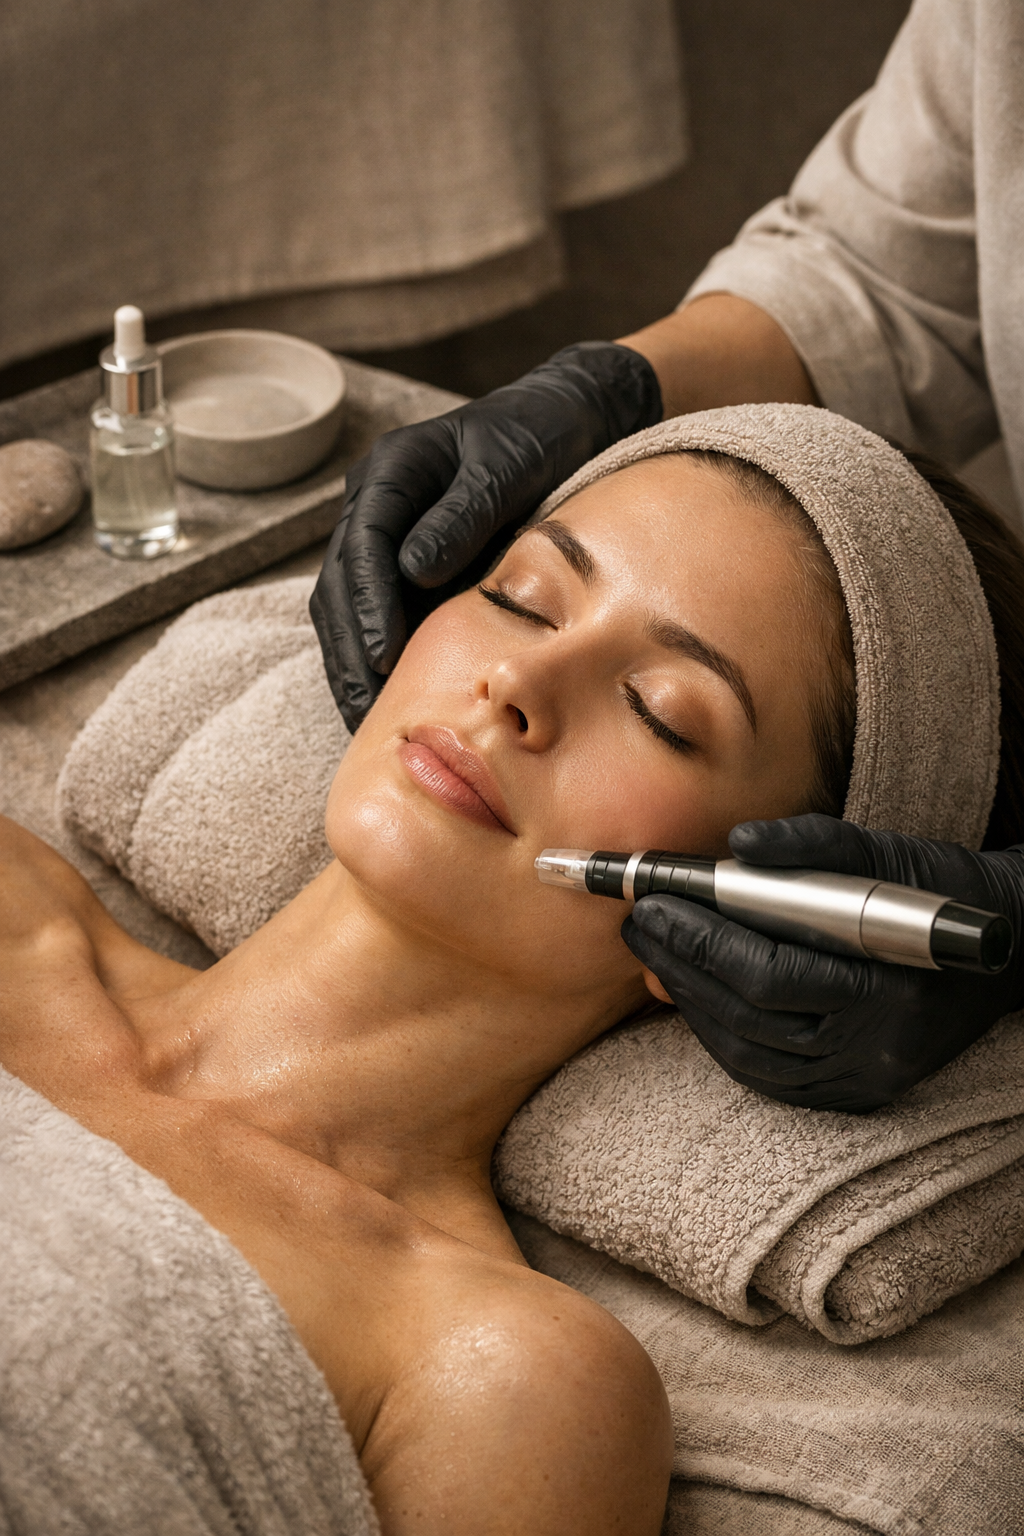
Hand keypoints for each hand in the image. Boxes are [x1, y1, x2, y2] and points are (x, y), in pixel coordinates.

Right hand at [310, 342, 660, 731]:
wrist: (559, 422)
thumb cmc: (535, 439)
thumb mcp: (507, 468)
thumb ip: (464, 514)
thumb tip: (415, 569)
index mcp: (391, 471)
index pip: (362, 545)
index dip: (368, 604)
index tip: (383, 654)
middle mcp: (372, 504)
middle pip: (339, 585)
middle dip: (349, 650)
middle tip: (364, 709)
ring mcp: (380, 537)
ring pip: (346, 608)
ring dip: (353, 663)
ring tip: (369, 718)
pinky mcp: (398, 565)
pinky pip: (375, 616)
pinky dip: (376, 658)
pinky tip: (388, 699)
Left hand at [622, 815, 1023, 1111]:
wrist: (1005, 947)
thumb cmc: (938, 890)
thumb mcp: (884, 850)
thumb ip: (810, 844)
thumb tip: (736, 845)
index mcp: (889, 985)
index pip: (768, 975)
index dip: (700, 941)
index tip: (653, 902)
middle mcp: (876, 1046)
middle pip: (748, 1018)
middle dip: (681, 966)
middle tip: (639, 924)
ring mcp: (865, 1078)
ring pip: (749, 1055)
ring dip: (691, 1005)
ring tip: (655, 956)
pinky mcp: (856, 1092)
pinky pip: (769, 1077)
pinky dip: (723, 1038)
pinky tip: (697, 1000)